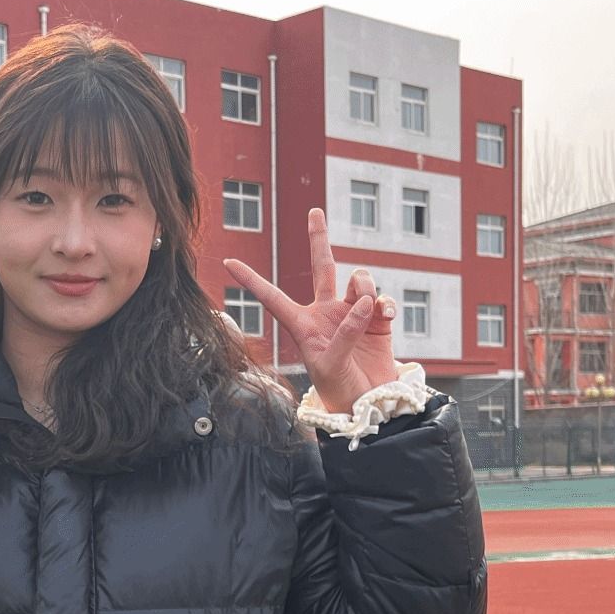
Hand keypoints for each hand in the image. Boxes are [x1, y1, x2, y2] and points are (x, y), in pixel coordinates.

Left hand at [224, 208, 401, 413]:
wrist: (369, 403)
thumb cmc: (339, 390)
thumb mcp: (331, 367)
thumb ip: (344, 335)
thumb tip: (364, 303)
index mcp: (302, 325)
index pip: (272, 297)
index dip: (251, 280)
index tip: (229, 262)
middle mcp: (326, 312)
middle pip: (322, 267)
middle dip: (319, 238)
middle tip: (313, 211)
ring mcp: (353, 312)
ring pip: (358, 279)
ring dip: (364, 285)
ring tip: (369, 307)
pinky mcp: (377, 318)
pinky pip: (382, 298)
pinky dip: (385, 304)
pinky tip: (385, 317)